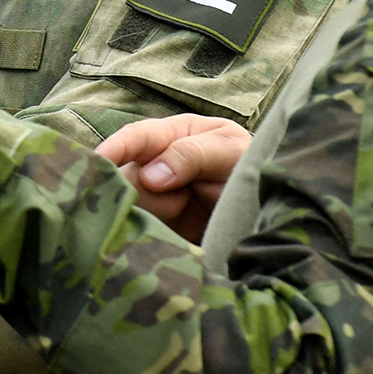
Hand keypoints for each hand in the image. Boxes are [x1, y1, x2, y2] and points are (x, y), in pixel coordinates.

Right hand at [94, 114, 250, 243]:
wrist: (274, 220)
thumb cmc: (254, 172)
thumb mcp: (231, 153)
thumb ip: (192, 155)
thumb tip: (149, 175)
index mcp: (174, 137)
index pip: (137, 137)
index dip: (116, 148)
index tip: (99, 162)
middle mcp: (157, 166)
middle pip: (128, 177)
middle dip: (146, 192)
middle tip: (177, 202)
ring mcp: (157, 199)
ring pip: (130, 206)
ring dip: (154, 216)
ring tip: (186, 217)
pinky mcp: (159, 228)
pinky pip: (138, 231)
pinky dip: (148, 235)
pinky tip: (169, 236)